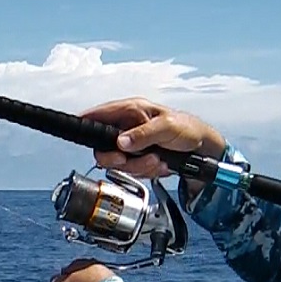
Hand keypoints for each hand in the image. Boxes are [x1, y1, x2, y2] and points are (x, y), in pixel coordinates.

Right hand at [80, 97, 227, 179]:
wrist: (201, 149)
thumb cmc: (187, 129)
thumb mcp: (166, 128)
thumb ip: (143, 134)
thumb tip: (121, 142)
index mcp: (131, 111)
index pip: (99, 115)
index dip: (86, 122)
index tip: (80, 130)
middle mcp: (126, 127)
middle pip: (102, 147)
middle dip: (119, 158)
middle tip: (130, 159)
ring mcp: (130, 144)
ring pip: (117, 163)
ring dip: (137, 166)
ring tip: (156, 159)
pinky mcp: (136, 158)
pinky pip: (130, 170)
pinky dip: (144, 171)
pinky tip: (158, 164)